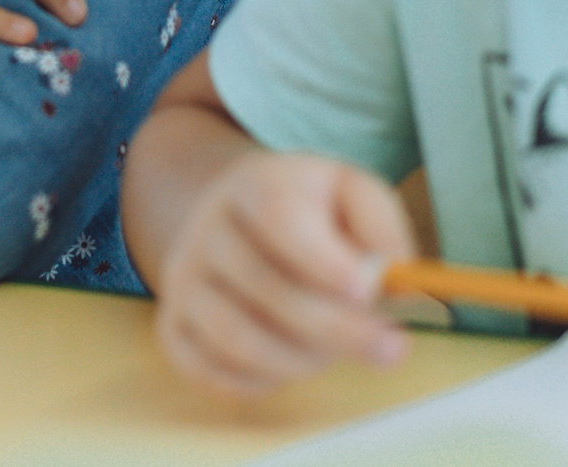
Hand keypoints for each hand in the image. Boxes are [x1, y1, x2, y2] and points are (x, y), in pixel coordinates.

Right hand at [152, 151, 414, 397]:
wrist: (236, 215)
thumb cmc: (309, 211)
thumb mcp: (353, 194)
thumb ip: (382, 231)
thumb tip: (395, 284)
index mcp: (255, 184)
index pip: (279, 219)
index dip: (323, 261)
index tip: (367, 292)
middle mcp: (207, 228)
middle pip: (265, 287)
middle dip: (338, 330)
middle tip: (392, 349)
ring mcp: (182, 279)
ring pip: (237, 338)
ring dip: (302, 360)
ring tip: (335, 354)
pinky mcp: (172, 325)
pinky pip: (208, 371)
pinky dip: (258, 383)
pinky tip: (289, 364)